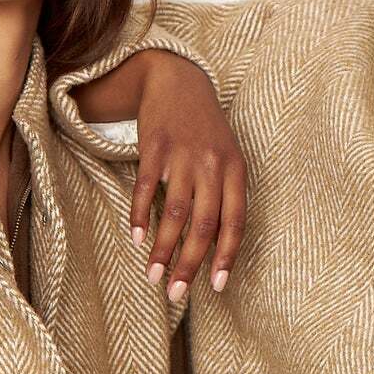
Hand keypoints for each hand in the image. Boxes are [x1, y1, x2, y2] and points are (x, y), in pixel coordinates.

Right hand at [128, 56, 247, 299]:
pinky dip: (140, 216)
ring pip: (175, 213)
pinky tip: (136, 239)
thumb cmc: (204, 131)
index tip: (215, 286)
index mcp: (236, 171)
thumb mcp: (226, 158)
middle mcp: (213, 164)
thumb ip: (224, 197)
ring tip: (152, 275)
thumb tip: (216, 249)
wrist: (177, 80)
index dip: (226, 256)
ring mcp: (184, 154)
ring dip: (162, 249)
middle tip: (175, 293)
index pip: (235, 222)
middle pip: (204, 224)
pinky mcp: (155, 146)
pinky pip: (147, 189)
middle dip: (189, 264)